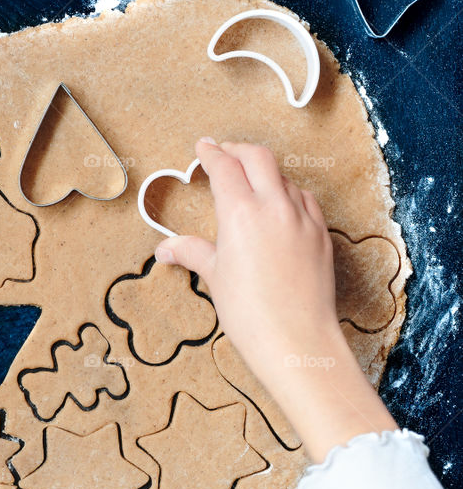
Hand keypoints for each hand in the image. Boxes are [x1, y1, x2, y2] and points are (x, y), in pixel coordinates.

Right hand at [154, 139, 397, 461]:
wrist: (297, 340)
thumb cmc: (251, 315)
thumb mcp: (215, 278)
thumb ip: (192, 252)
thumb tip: (167, 249)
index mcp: (240, 213)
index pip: (224, 167)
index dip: (210, 153)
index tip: (203, 148)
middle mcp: (274, 206)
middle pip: (257, 158)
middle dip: (237, 150)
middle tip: (224, 153)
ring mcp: (302, 218)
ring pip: (283, 177)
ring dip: (264, 172)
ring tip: (251, 182)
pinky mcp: (321, 234)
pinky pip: (304, 199)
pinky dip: (289, 193)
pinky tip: (281, 205)